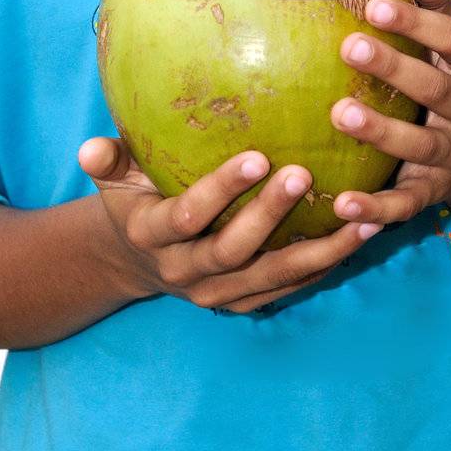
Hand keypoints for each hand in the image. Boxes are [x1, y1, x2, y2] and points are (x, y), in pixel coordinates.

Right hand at [78, 137, 382, 314]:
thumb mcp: (115, 178)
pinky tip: (363, 235)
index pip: (187, 217)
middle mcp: (186, 272)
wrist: (137, 261)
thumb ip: (108, 160)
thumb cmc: (133, 197)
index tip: (256, 154)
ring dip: (320, 250)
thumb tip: (87, 148)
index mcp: (153, 235)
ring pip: (273, 276)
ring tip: (363, 218)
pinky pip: (290, 287)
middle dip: (270, 215)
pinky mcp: (245, 302)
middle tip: (305, 173)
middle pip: (233, 250)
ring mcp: (219, 292)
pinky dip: (326, 265)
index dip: (220, 190)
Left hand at [328, 0, 450, 226]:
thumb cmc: (448, 79)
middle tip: (350, 45)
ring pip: (419, 144)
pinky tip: (342, 202)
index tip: (376, 1)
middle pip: (435, 89)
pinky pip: (404, 202)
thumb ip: (435, 9)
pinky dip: (375, 207)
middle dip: (394, 67)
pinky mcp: (431, 192)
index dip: (418, 20)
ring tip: (340, 113)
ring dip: (380, 130)